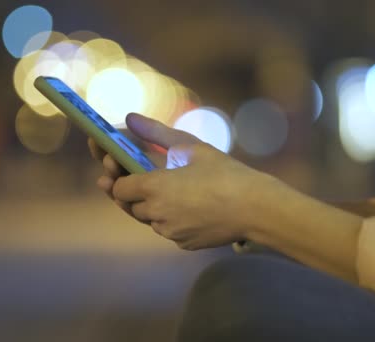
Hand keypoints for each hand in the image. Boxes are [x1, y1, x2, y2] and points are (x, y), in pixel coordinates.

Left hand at [89, 113, 275, 249]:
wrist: (255, 208)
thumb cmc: (224, 172)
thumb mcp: (190, 145)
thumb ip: (155, 132)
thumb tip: (129, 118)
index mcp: (153, 187)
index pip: (119, 187)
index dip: (118, 178)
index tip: (123, 169)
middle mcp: (156, 213)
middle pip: (130, 206)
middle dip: (131, 193)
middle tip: (141, 179)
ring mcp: (170, 232)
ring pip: (149, 220)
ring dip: (152, 207)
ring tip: (170, 191)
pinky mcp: (183, 243)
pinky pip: (169, 230)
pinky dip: (171, 219)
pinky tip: (188, 206)